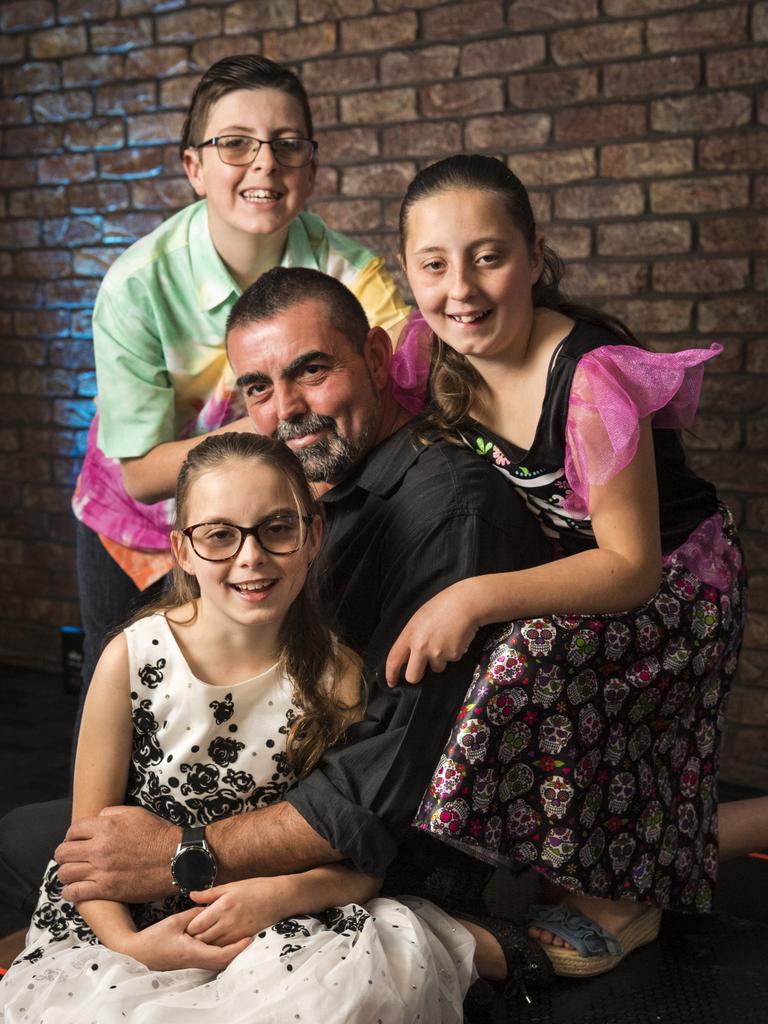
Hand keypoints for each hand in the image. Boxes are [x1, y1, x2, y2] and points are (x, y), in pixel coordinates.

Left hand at [56, 806, 179, 903]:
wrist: (177, 860)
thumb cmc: (159, 835)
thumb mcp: (137, 813)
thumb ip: (112, 813)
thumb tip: (97, 819)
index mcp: (107, 826)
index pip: (73, 830)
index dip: (72, 836)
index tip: (75, 842)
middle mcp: (100, 847)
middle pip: (63, 852)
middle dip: (64, 855)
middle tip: (71, 858)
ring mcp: (101, 870)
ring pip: (65, 873)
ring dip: (65, 873)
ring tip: (72, 874)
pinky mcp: (106, 889)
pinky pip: (74, 892)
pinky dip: (70, 892)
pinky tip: (75, 890)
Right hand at [118, 907, 250, 970]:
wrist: (135, 954)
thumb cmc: (153, 938)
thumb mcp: (174, 922)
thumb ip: (195, 915)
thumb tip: (211, 909)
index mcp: (192, 951)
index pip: (221, 954)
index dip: (238, 947)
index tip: (249, 937)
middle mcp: (194, 960)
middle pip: (222, 961)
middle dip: (238, 951)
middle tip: (250, 936)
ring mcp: (191, 963)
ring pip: (216, 962)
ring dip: (229, 952)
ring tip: (240, 937)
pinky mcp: (187, 962)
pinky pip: (208, 960)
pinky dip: (219, 952)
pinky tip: (222, 942)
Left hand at [187, 878, 289, 945]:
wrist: (279, 897)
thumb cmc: (256, 888)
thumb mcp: (231, 886)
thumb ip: (210, 894)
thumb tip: (192, 895)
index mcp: (222, 906)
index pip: (195, 925)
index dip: (189, 926)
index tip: (189, 923)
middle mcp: (228, 922)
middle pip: (201, 940)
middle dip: (194, 938)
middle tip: (193, 933)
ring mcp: (236, 933)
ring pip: (212, 948)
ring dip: (205, 945)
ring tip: (204, 938)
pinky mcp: (244, 940)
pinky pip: (226, 950)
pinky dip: (219, 948)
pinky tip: (218, 942)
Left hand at [385, 581, 478, 685]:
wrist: (465, 604)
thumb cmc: (441, 607)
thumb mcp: (418, 620)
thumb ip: (411, 638)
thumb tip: (408, 657)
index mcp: (409, 636)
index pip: (393, 660)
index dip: (390, 674)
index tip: (391, 682)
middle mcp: (421, 647)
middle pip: (413, 677)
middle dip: (416, 676)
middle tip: (421, 669)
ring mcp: (438, 653)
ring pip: (436, 668)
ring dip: (439, 660)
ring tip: (445, 640)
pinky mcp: (453, 655)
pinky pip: (451, 661)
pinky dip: (453, 653)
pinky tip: (455, 638)